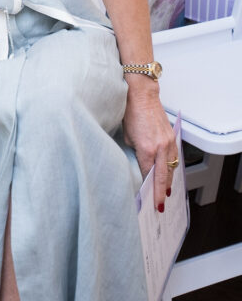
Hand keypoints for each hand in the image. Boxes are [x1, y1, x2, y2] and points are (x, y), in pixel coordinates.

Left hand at [123, 80, 177, 209]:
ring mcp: (168, 142)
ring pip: (171, 168)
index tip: (148, 202)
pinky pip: (174, 157)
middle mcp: (161, 147)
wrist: (142, 94)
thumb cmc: (130, 112)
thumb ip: (133, 153)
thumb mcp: (126, 137)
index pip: (149, 176)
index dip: (149, 191)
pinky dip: (172, 168)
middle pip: (163, 177)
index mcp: (147, 149)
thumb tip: (136, 164)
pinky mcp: (171, 137)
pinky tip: (169, 174)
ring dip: (168, 181)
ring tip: (165, 194)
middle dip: (161, 193)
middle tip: (160, 206)